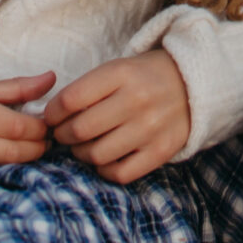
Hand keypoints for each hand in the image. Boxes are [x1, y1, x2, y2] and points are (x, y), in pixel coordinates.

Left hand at [43, 51, 190, 181]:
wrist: (191, 85)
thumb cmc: (143, 78)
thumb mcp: (117, 69)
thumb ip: (87, 89)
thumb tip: (52, 118)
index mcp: (122, 73)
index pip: (71, 99)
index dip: (52, 113)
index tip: (51, 117)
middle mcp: (137, 100)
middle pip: (80, 129)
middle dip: (62, 136)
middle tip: (63, 134)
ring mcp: (151, 128)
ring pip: (97, 154)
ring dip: (81, 154)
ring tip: (83, 146)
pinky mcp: (161, 151)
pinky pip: (121, 173)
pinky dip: (105, 170)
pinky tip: (104, 159)